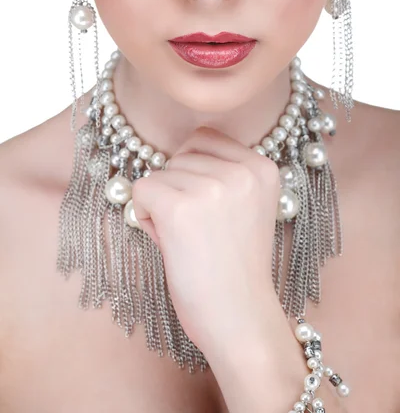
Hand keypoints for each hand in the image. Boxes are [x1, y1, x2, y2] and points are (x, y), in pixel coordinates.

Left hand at [131, 126, 280, 355]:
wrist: (239, 316)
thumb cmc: (235, 266)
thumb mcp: (246, 206)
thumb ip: (221, 174)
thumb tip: (170, 159)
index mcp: (262, 167)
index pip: (204, 138)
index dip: (192, 170)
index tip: (206, 207)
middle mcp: (241, 171)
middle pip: (180, 155)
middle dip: (177, 186)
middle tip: (194, 228)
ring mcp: (212, 187)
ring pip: (159, 172)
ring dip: (161, 202)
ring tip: (185, 237)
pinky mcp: (181, 207)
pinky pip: (141, 189)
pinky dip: (143, 214)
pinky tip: (165, 239)